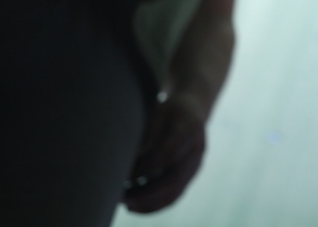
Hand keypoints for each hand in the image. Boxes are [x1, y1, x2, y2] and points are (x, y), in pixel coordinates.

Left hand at [123, 94, 207, 213]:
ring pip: (174, 192)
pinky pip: (174, 196)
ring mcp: (196, 165)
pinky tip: (134, 206)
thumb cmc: (169, 110)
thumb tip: (130, 160)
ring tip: (124, 203)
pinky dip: (154, 205)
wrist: (193, 109)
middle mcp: (197, 150)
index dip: (145, 168)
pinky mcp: (190, 176)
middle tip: (120, 196)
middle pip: (173, 179)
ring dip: (148, 202)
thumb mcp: (158, 112)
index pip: (168, 155)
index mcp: (190, 128)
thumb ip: (148, 134)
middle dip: (145, 192)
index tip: (122, 175)